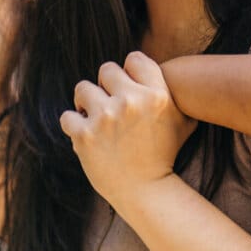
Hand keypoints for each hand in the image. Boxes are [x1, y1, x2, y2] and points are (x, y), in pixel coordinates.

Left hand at [60, 52, 197, 208]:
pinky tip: (84, 134)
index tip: (128, 88)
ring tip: (94, 117)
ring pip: (82, 89)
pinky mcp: (85, 136)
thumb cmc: (165, 154)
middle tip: (109, 104)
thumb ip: (173, 92)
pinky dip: (73, 125)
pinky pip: (67, 117)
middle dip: (106, 86)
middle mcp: (132, 102)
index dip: (129, 72)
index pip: (133, 59)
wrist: (146, 192)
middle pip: (106, 70)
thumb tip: (168, 70)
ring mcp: (106, 118)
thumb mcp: (183, 120)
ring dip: (86, 103)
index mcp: (157, 94)